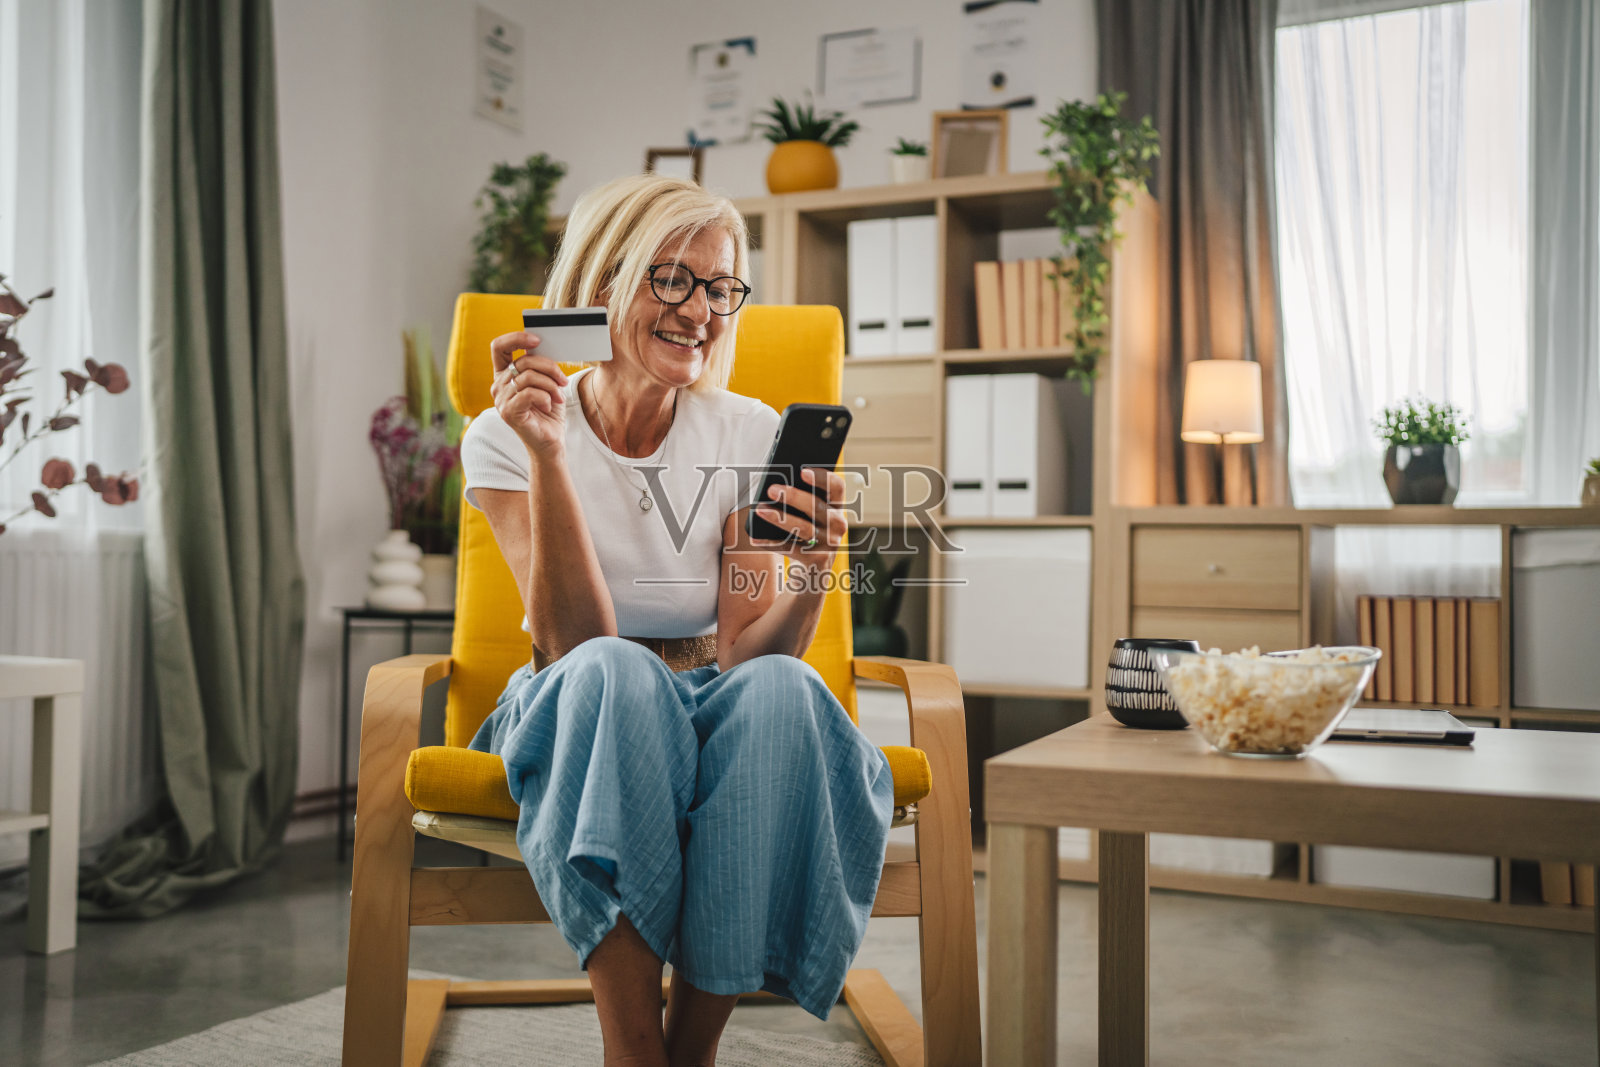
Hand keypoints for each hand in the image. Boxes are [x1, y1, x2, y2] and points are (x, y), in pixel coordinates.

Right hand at [489, 331, 567, 454]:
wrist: (550, 440)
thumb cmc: (548, 410)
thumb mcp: (546, 382)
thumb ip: (540, 366)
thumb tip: (544, 346)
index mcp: (504, 375)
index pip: (499, 346)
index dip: (516, 338)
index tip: (537, 340)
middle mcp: (498, 385)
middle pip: (523, 362)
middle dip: (549, 367)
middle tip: (562, 380)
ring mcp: (501, 400)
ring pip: (528, 377)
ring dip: (550, 385)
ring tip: (559, 396)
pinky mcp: (508, 412)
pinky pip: (529, 393)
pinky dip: (545, 397)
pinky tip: (549, 405)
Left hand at [751, 467, 846, 575]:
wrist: (816, 568)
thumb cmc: (808, 530)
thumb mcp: (812, 514)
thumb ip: (802, 498)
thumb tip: (775, 486)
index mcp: (837, 506)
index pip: (837, 487)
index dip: (821, 478)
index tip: (802, 471)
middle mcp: (837, 524)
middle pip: (816, 506)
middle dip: (793, 497)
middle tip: (772, 489)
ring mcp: (829, 543)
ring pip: (803, 528)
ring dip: (780, 517)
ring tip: (760, 509)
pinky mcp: (816, 559)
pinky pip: (790, 549)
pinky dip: (770, 543)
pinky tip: (754, 537)